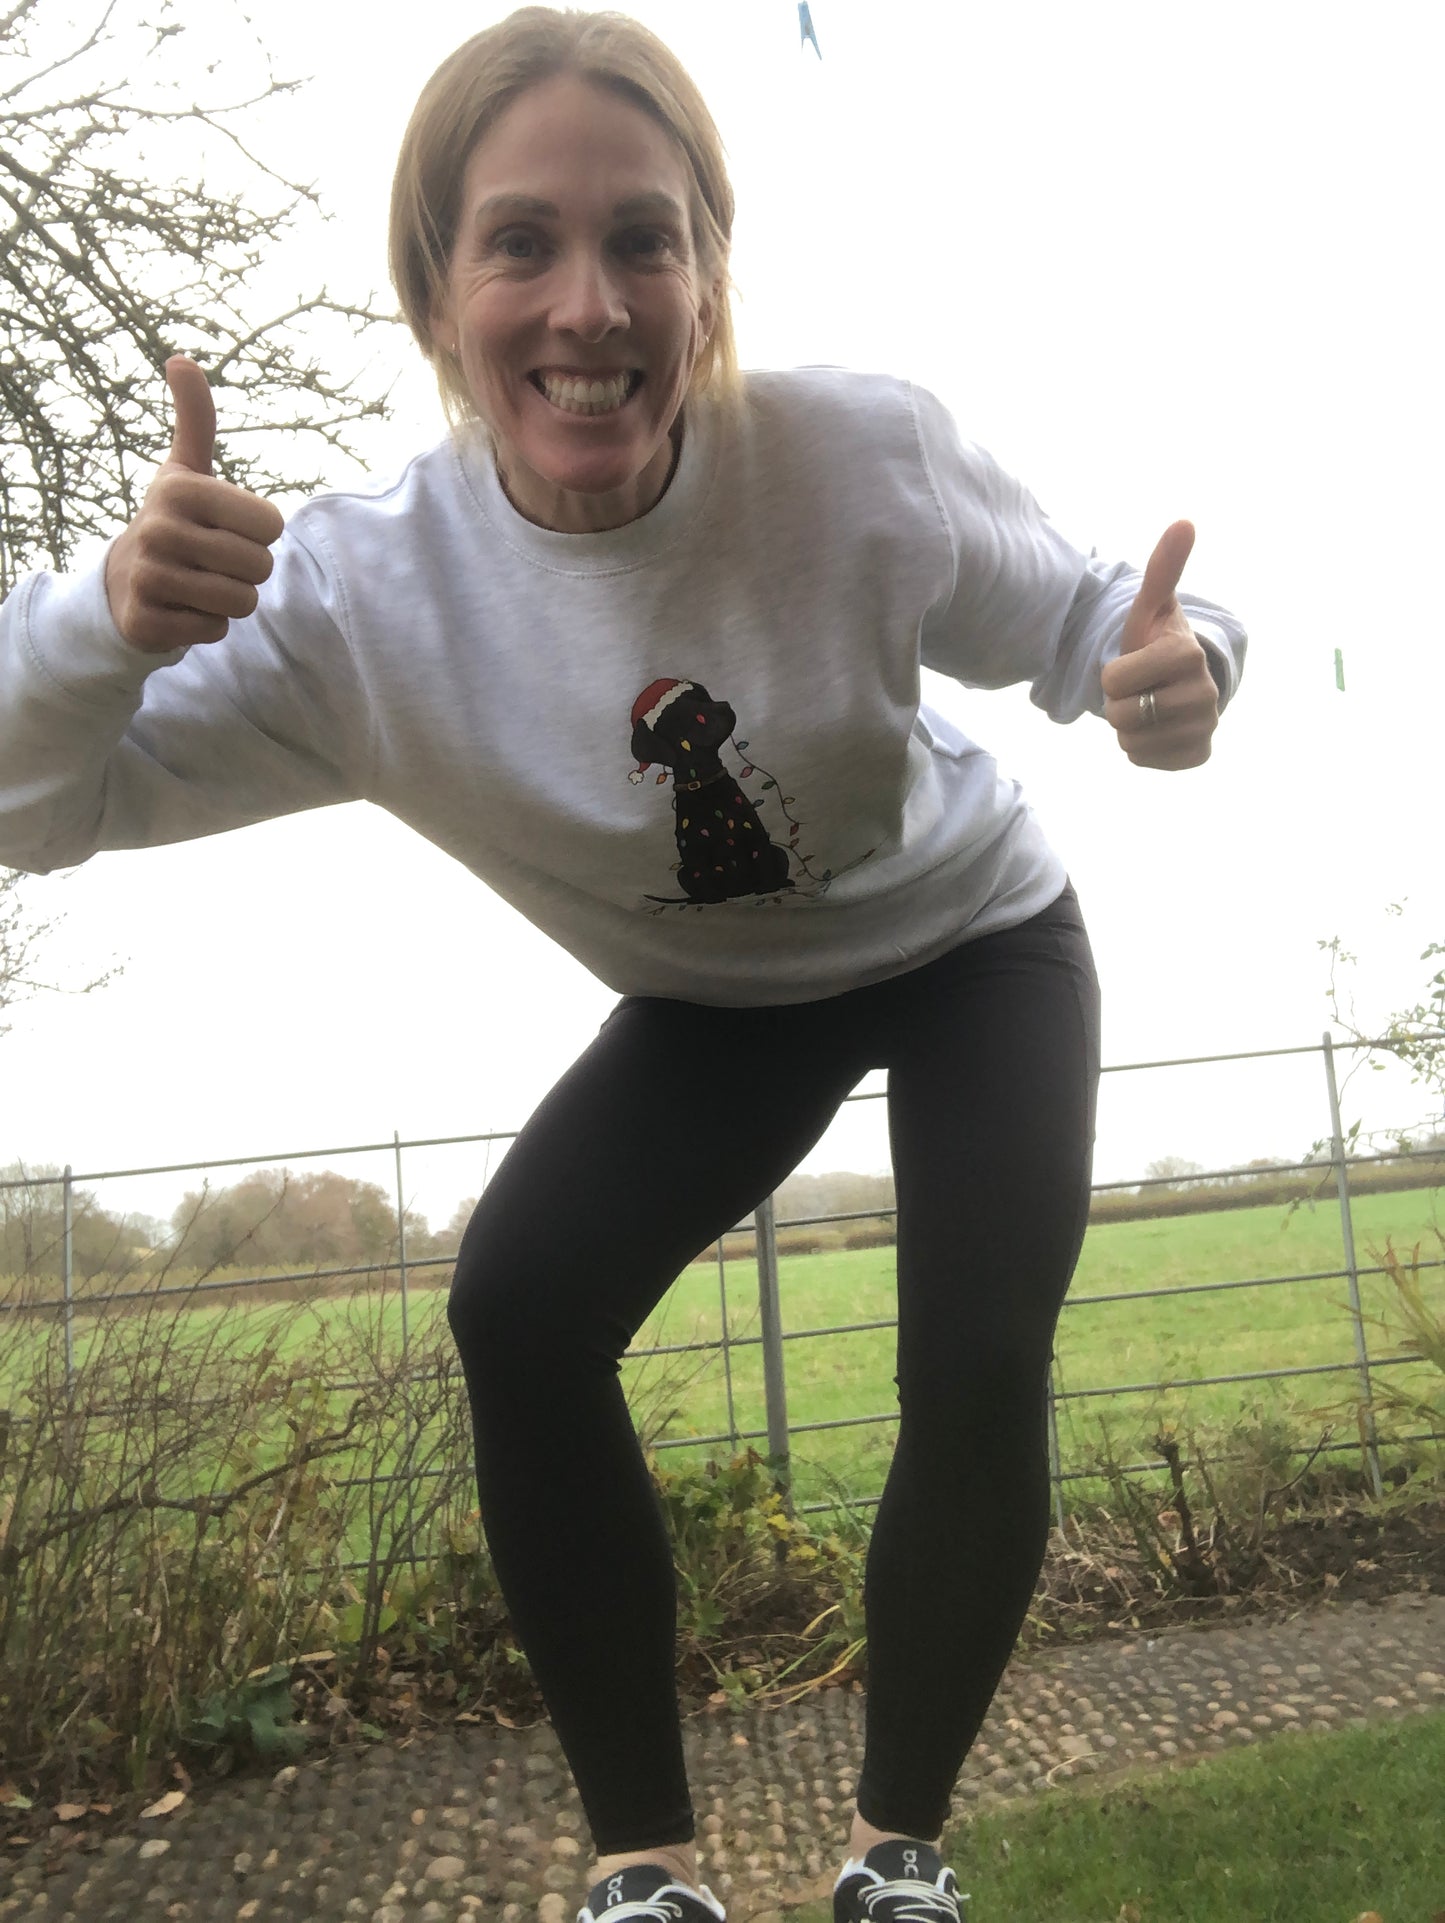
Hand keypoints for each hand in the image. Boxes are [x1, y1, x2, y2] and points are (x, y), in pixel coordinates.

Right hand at [104, 356, 284, 653]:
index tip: (226, 528)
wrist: (123, 582)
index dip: (260, 534)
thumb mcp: (185, 469)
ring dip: (230, 600)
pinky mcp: (146, 623)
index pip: (271, 525)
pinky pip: (215, 631)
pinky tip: (181, 608)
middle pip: (261, 567)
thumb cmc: (174, 521)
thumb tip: (181, 359)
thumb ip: (196, 419)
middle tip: (214, 561)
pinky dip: (206, 625)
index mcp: (181, 489)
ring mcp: (149, 579)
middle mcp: (160, 530)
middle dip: (248, 571)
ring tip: (199, 584)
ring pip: (242, 603)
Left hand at [1099, 519, 1218, 769]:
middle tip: (1140, 688)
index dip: (1112, 675)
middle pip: (1121, 715)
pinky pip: (1144, 760)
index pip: (1113, 681)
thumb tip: (1184, 522)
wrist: (1180, 682)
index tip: (1134, 664)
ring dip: (1128, 727)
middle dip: (1120, 702)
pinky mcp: (1199, 755)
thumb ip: (1162, 569)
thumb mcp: (1152, 607)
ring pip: (1130, 742)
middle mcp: (1204, 693)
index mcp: (1188, 654)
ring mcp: (1205, 727)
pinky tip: (1157, 729)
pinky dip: (1142, 749)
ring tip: (1148, 706)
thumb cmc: (1156, 642)